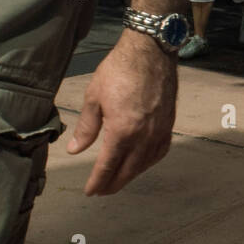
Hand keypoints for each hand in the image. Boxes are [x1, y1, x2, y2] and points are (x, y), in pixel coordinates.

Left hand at [66, 30, 177, 195]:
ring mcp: (159, 131)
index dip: (98, 181)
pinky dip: (148, 162)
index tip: (90, 191)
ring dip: (131, 175)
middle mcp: (144, 136)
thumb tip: (75, 149)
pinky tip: (141, 162)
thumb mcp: (94, 97)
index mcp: (123, 131)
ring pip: (145, 164)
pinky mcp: (168, 123)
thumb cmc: (120, 69)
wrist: (150, 51)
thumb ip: (86, 127)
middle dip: (113, 184)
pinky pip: (160, 151)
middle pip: (128, 171)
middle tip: (102, 190)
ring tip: (119, 178)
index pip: (108, 166)